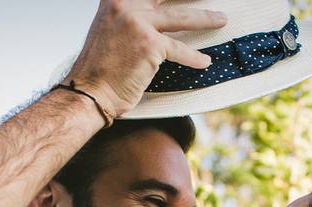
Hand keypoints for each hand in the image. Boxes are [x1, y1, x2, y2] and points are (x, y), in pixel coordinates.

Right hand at [64, 0, 226, 116]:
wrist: (90, 91)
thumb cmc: (100, 66)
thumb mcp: (109, 26)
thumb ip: (128, 13)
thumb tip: (153, 10)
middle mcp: (125, 3)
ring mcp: (138, 22)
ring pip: (182, 16)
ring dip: (206, 18)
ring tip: (221, 19)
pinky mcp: (150, 44)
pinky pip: (180, 49)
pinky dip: (194, 57)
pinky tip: (204, 61)